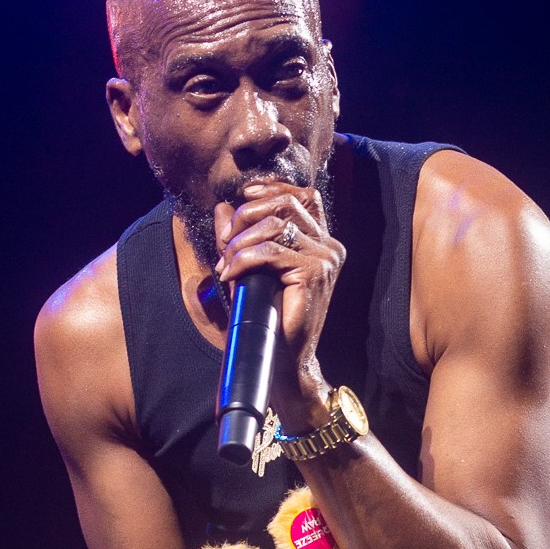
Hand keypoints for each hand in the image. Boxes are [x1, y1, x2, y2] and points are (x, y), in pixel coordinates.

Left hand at [214, 182, 345, 429]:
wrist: (284, 359)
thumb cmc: (269, 316)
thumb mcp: (251, 268)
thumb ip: (239, 236)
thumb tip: (220, 207)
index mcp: (322, 241)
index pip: (302, 195)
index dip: (271, 189)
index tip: (242, 197)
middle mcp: (329, 246)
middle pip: (286, 202)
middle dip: (246, 215)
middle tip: (225, 241)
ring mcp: (325, 259)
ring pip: (274, 225)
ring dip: (240, 242)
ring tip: (226, 264)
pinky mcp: (314, 274)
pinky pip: (270, 252)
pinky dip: (243, 260)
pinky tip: (231, 274)